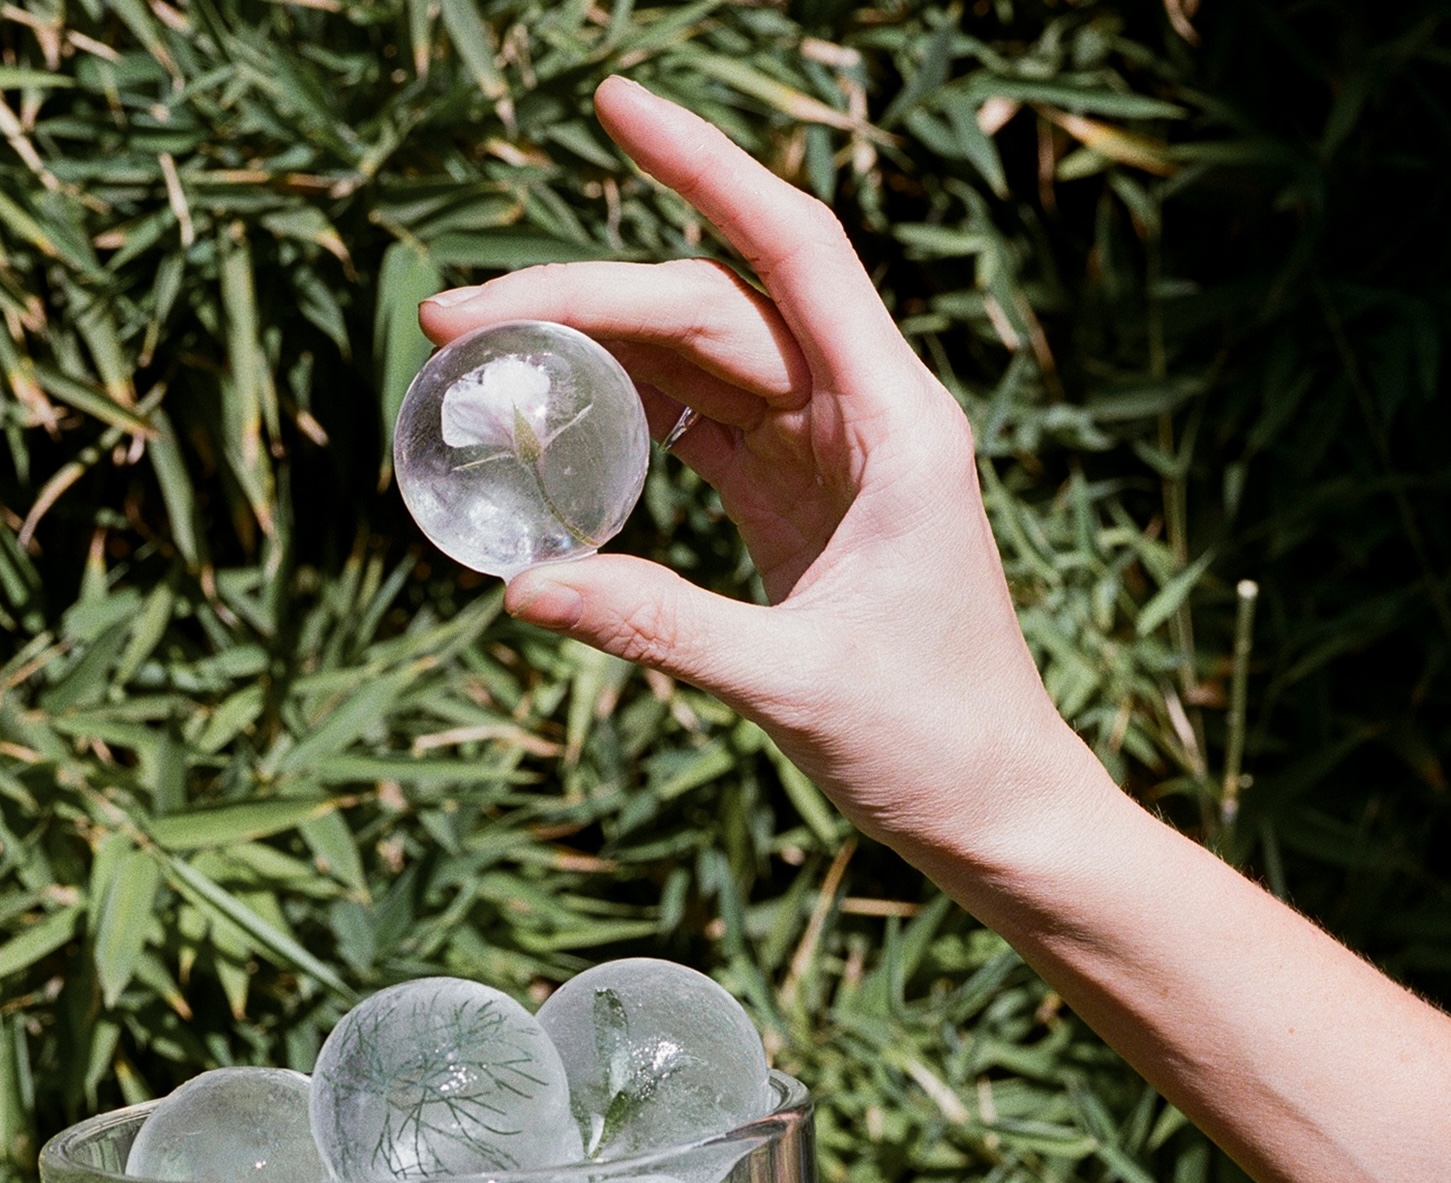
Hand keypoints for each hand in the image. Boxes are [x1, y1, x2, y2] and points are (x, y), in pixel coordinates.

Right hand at [419, 78, 1083, 859]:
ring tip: (480, 358)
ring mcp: (831, 462)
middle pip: (712, 310)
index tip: (614, 104)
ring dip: (594, 354)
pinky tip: (555, 417)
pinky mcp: (802, 512)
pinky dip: (629, 421)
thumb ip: (659, 627)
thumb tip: (521, 591)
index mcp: (894, 423)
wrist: (995, 810)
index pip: (790, 252)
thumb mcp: (792, 683)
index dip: (704, 167)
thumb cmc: (933, 742)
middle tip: (455, 316)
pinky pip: (704, 435)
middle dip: (583, 299)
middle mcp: (866, 418)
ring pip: (699, 368)